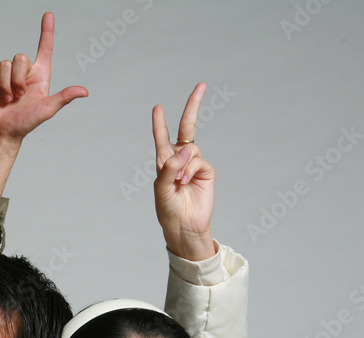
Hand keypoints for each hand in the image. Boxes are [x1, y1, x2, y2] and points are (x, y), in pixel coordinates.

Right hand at [0, 12, 86, 195]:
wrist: (3, 132)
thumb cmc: (26, 123)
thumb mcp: (47, 110)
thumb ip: (63, 97)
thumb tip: (84, 92)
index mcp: (40, 75)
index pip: (45, 48)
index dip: (47, 31)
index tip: (49, 14)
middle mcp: (25, 72)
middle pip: (19, 57)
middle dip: (18, 78)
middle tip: (19, 96)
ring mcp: (8, 75)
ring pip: (4, 64)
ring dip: (6, 84)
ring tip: (9, 100)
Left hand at [152, 83, 215, 260]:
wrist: (184, 225)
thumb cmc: (167, 208)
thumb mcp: (161, 188)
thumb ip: (169, 167)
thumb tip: (187, 149)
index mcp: (163, 161)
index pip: (161, 137)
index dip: (160, 122)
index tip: (157, 107)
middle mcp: (179, 159)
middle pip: (186, 128)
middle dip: (193, 106)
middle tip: (201, 85)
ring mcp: (194, 164)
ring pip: (190, 149)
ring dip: (183, 164)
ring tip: (178, 182)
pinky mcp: (206, 171)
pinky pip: (198, 160)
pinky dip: (190, 169)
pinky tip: (185, 182)